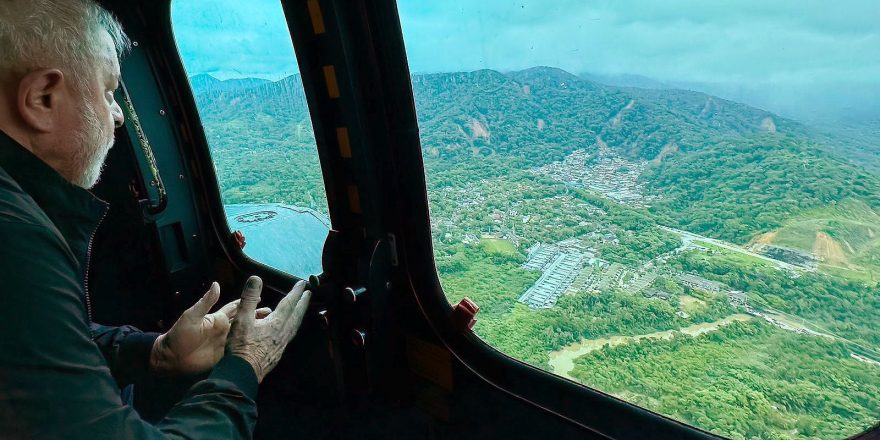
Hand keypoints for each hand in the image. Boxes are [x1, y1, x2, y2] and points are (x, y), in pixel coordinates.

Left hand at [151, 282, 269, 374]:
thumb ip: (205, 302)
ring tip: (272, 328)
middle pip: (245, 320)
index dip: (248, 301)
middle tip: (274, 313)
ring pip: (246, 335)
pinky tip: (261, 346)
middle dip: (258, 316)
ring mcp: (226, 342)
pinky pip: (241, 349)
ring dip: (257, 331)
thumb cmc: (180, 335)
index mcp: (218, 318)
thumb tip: (216, 284)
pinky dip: (251, 347)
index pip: (236, 307)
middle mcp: (224, 329)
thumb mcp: (192, 316)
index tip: (260, 295)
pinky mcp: (226, 355)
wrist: (172, 359)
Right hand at [227, 276, 310, 382]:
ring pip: (295, 326)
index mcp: (276, 323)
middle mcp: (283, 333)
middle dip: (303, 303)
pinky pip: (290, 335)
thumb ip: (249, 298)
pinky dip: (292, 327)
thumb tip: (256, 278)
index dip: (295, 292)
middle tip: (309, 294)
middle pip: (297, 315)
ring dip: (299, 315)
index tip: (302, 283)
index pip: (289, 303)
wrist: (243, 372)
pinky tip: (288, 330)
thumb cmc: (241, 346)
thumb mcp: (242, 319)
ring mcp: (282, 344)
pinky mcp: (278, 353)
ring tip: (301, 309)